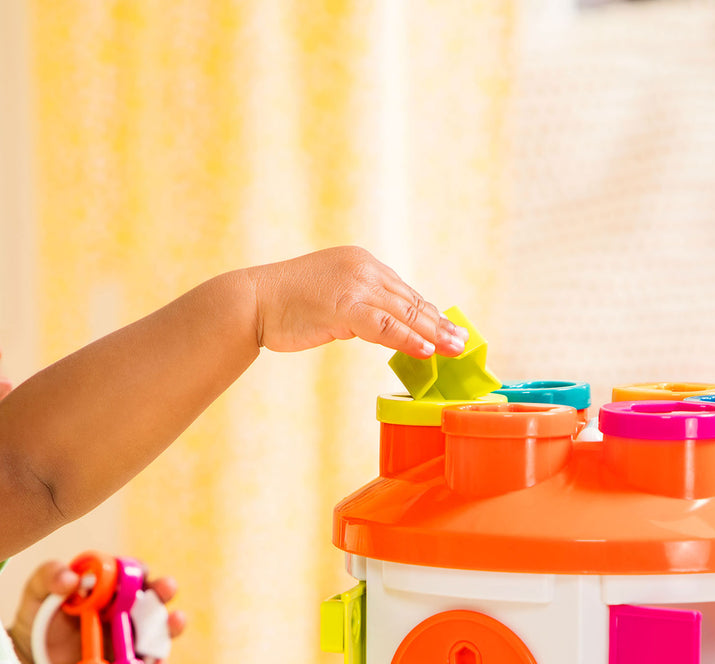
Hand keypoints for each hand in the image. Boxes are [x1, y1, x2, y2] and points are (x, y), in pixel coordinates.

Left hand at [8, 558, 186, 663]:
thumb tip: (71, 580)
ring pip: (160, 631)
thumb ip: (49, 574)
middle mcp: (125, 611)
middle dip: (164, 591)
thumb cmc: (37, 620)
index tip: (139, 572)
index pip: (131, 573)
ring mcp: (129, 640)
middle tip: (166, 589)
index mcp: (109, 588)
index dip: (138, 570)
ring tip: (175, 622)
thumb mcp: (37, 591)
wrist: (30, 662)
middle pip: (154, 598)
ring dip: (172, 626)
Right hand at [248, 246, 467, 358]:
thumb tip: (381, 326)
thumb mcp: (329, 297)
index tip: (446, 328)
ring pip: (403, 313)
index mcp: (361, 263)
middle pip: (410, 300)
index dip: (427, 313)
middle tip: (462, 341)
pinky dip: (407, 338)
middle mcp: (363, 268)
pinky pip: (384, 326)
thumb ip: (357, 307)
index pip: (402, 291)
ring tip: (454, 348)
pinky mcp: (344, 307)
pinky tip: (426, 349)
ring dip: (433, 333)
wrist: (252, 300)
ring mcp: (354, 286)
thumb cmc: (284, 303)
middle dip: (438, 323)